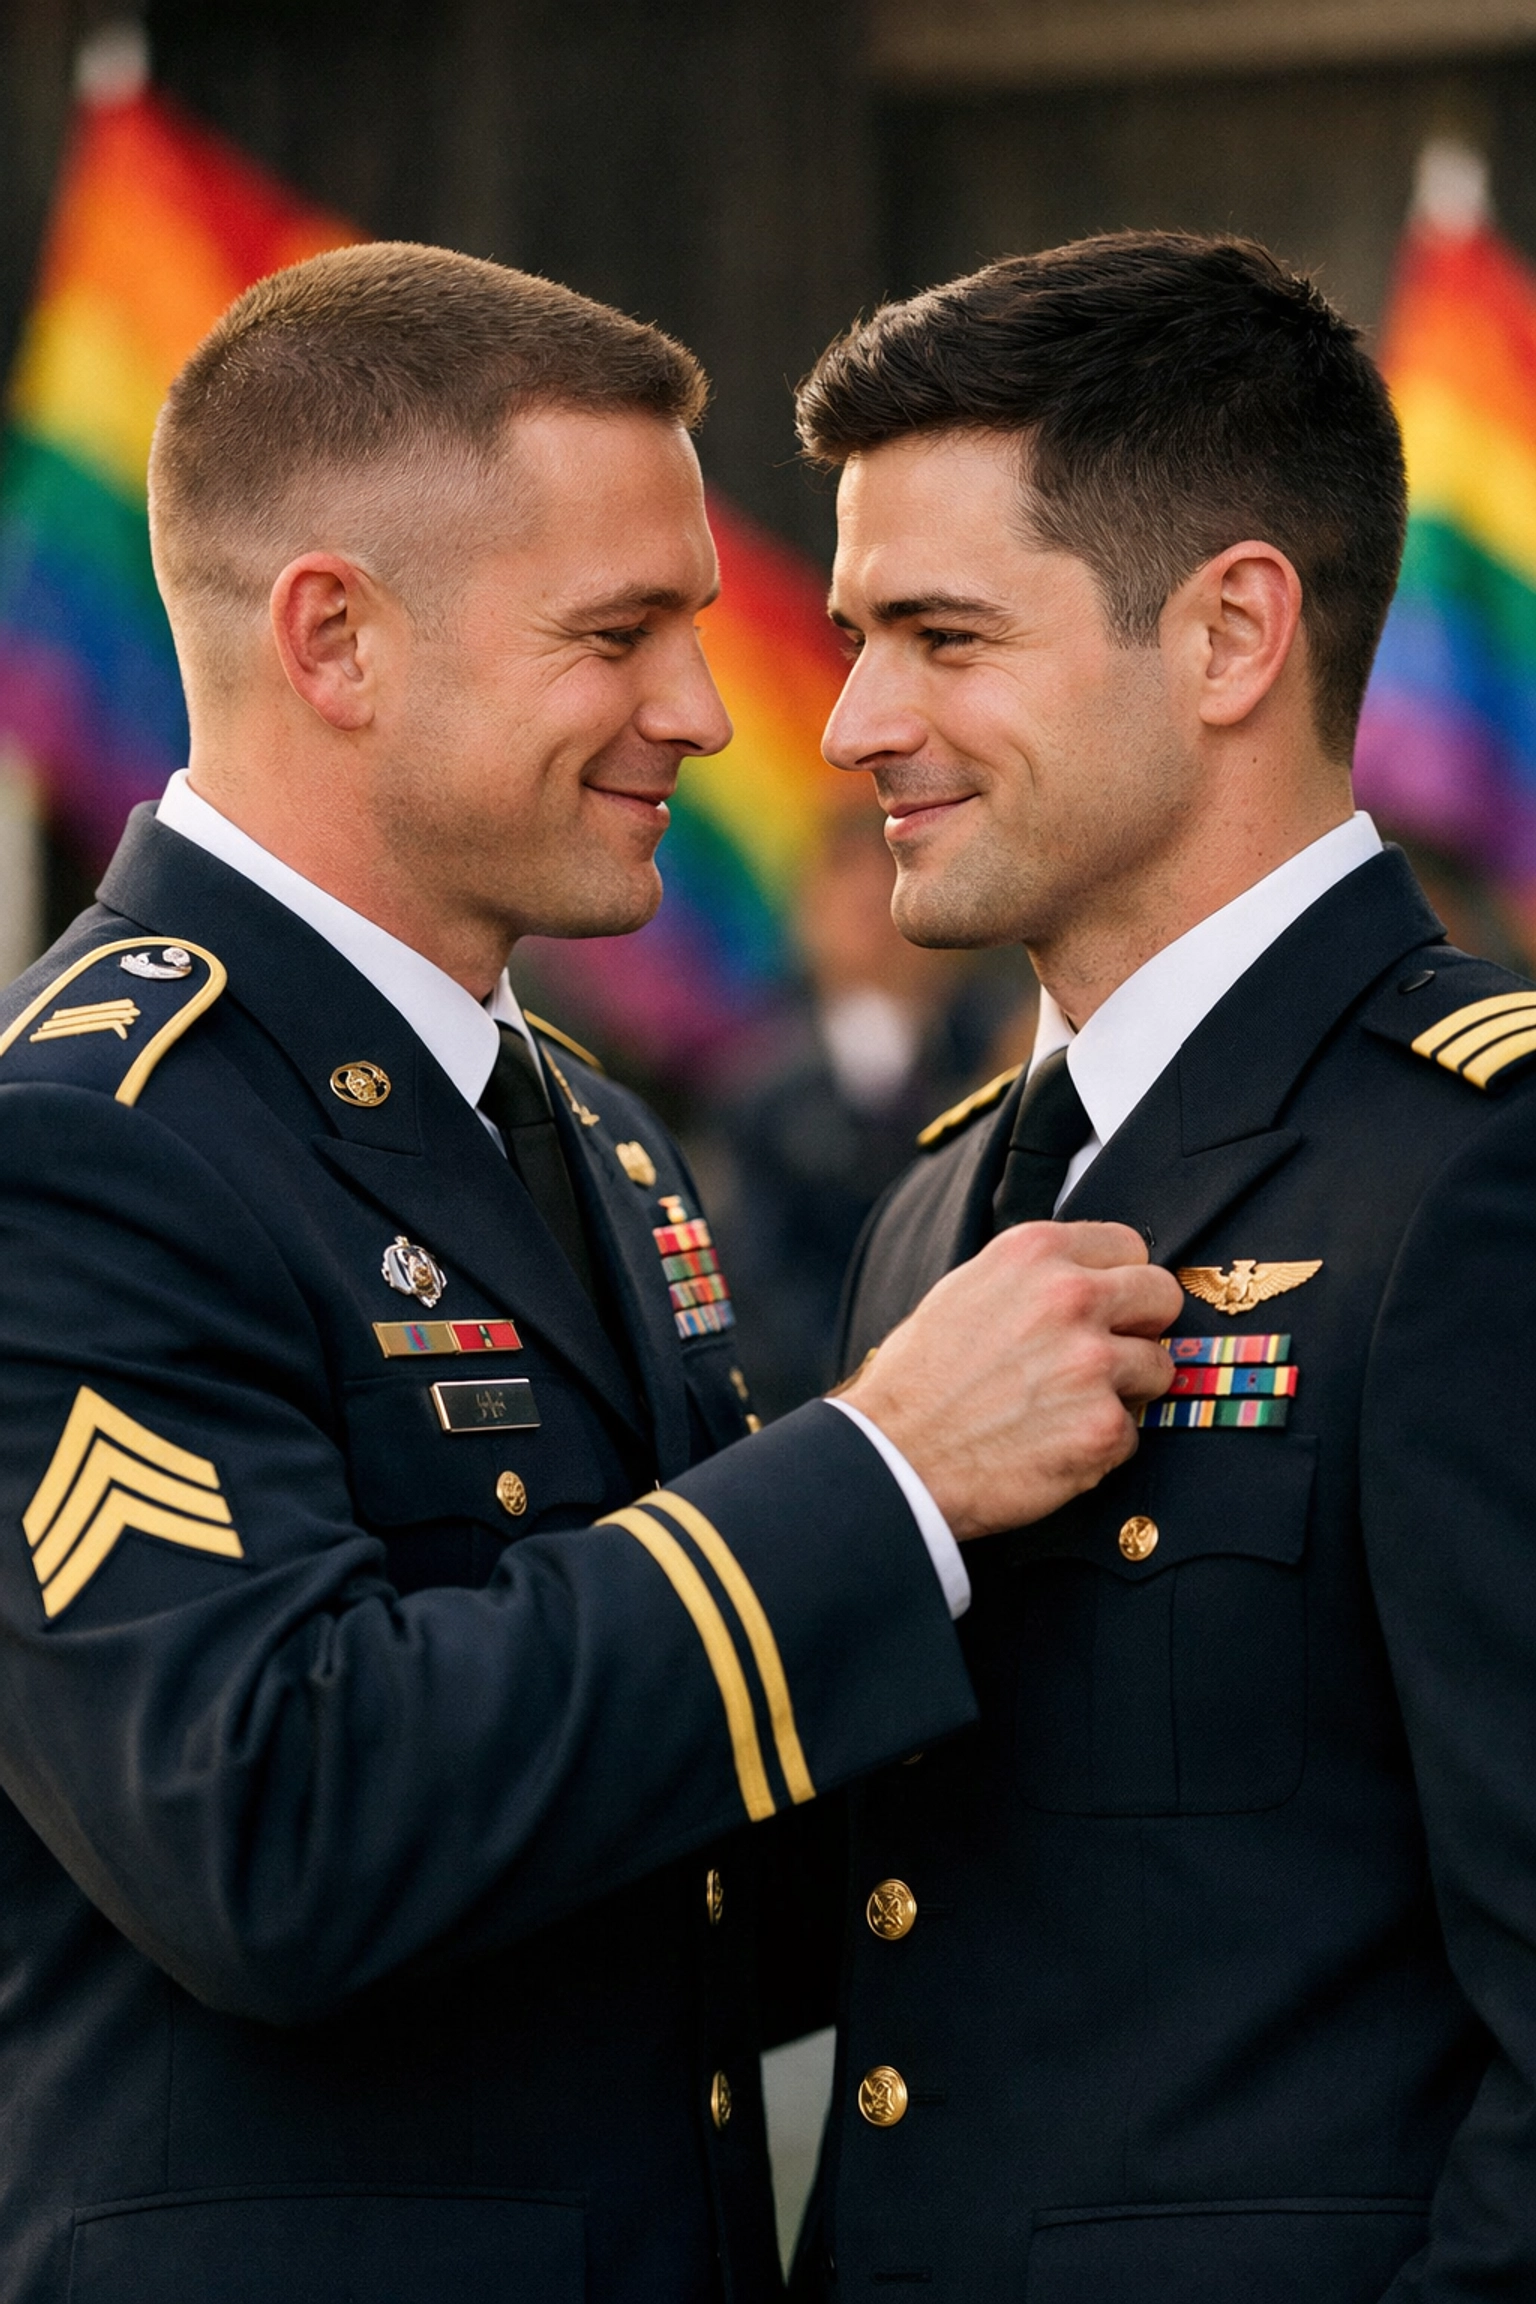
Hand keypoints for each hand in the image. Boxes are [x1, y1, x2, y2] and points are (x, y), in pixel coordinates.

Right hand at [839, 1222, 1180, 1541]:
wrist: (894, 1458)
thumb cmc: (919, 1380)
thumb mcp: (966, 1290)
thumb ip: (1034, 1277)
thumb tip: (1088, 1278)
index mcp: (1034, 1253)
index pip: (1129, 1246)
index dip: (1118, 1280)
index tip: (1107, 1306)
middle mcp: (1070, 1297)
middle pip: (1162, 1296)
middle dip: (1141, 1327)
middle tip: (1104, 1355)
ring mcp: (1092, 1363)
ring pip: (1158, 1368)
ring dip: (1124, 1390)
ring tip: (1065, 1407)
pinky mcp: (1103, 1427)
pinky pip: (1132, 1432)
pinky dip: (1100, 1444)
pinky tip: (1052, 1444)